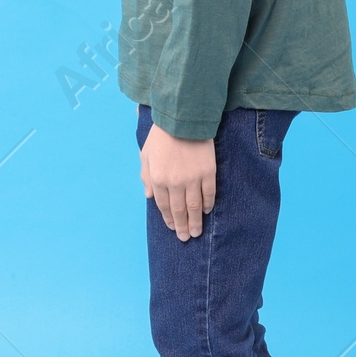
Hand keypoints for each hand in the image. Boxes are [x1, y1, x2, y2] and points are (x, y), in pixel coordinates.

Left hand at [140, 123, 216, 241]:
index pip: (163, 206)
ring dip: (196, 221)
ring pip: (195, 206)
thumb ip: (146, 177)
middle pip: (179, 210)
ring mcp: (193, 179)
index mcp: (158, 179)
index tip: (173, 228)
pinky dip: (208, 205)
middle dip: (182, 226)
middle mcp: (175, 183)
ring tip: (196, 232)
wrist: (183, 118)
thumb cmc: (162, 135)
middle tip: (185, 238)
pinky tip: (207, 211)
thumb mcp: (146, 155)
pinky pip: (209, 194)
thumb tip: (149, 197)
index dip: (168, 219)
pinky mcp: (208, 172)